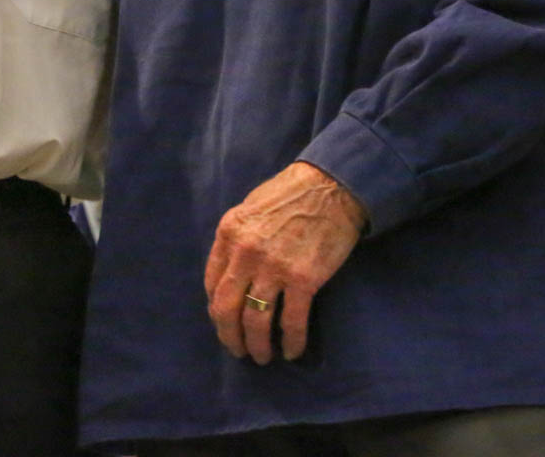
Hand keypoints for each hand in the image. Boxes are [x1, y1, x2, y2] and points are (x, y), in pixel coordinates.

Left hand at [203, 161, 365, 363]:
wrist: (332, 187)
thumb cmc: (290, 194)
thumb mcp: (249, 209)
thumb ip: (236, 241)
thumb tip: (230, 276)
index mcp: (229, 233)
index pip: (212, 284)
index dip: (216, 311)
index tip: (225, 323)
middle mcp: (246, 253)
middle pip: (227, 309)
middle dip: (230, 337)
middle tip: (238, 351)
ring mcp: (274, 268)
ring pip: (256, 321)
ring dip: (258, 346)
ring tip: (263, 357)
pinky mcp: (304, 280)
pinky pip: (292, 322)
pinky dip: (291, 342)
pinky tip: (293, 351)